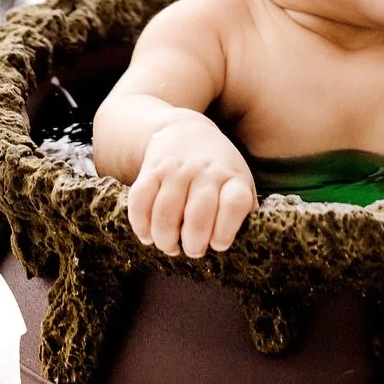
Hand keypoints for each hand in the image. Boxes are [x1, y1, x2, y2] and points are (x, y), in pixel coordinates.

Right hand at [127, 113, 256, 256]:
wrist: (185, 132)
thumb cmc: (217, 170)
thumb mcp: (238, 182)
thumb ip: (243, 211)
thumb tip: (243, 246)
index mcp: (232, 177)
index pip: (234, 203)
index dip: (226, 230)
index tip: (218, 244)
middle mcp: (205, 171)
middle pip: (198, 213)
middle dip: (193, 243)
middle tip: (192, 251)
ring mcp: (176, 169)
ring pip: (165, 211)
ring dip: (165, 238)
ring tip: (169, 246)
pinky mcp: (151, 169)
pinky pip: (140, 201)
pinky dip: (141, 224)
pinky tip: (147, 235)